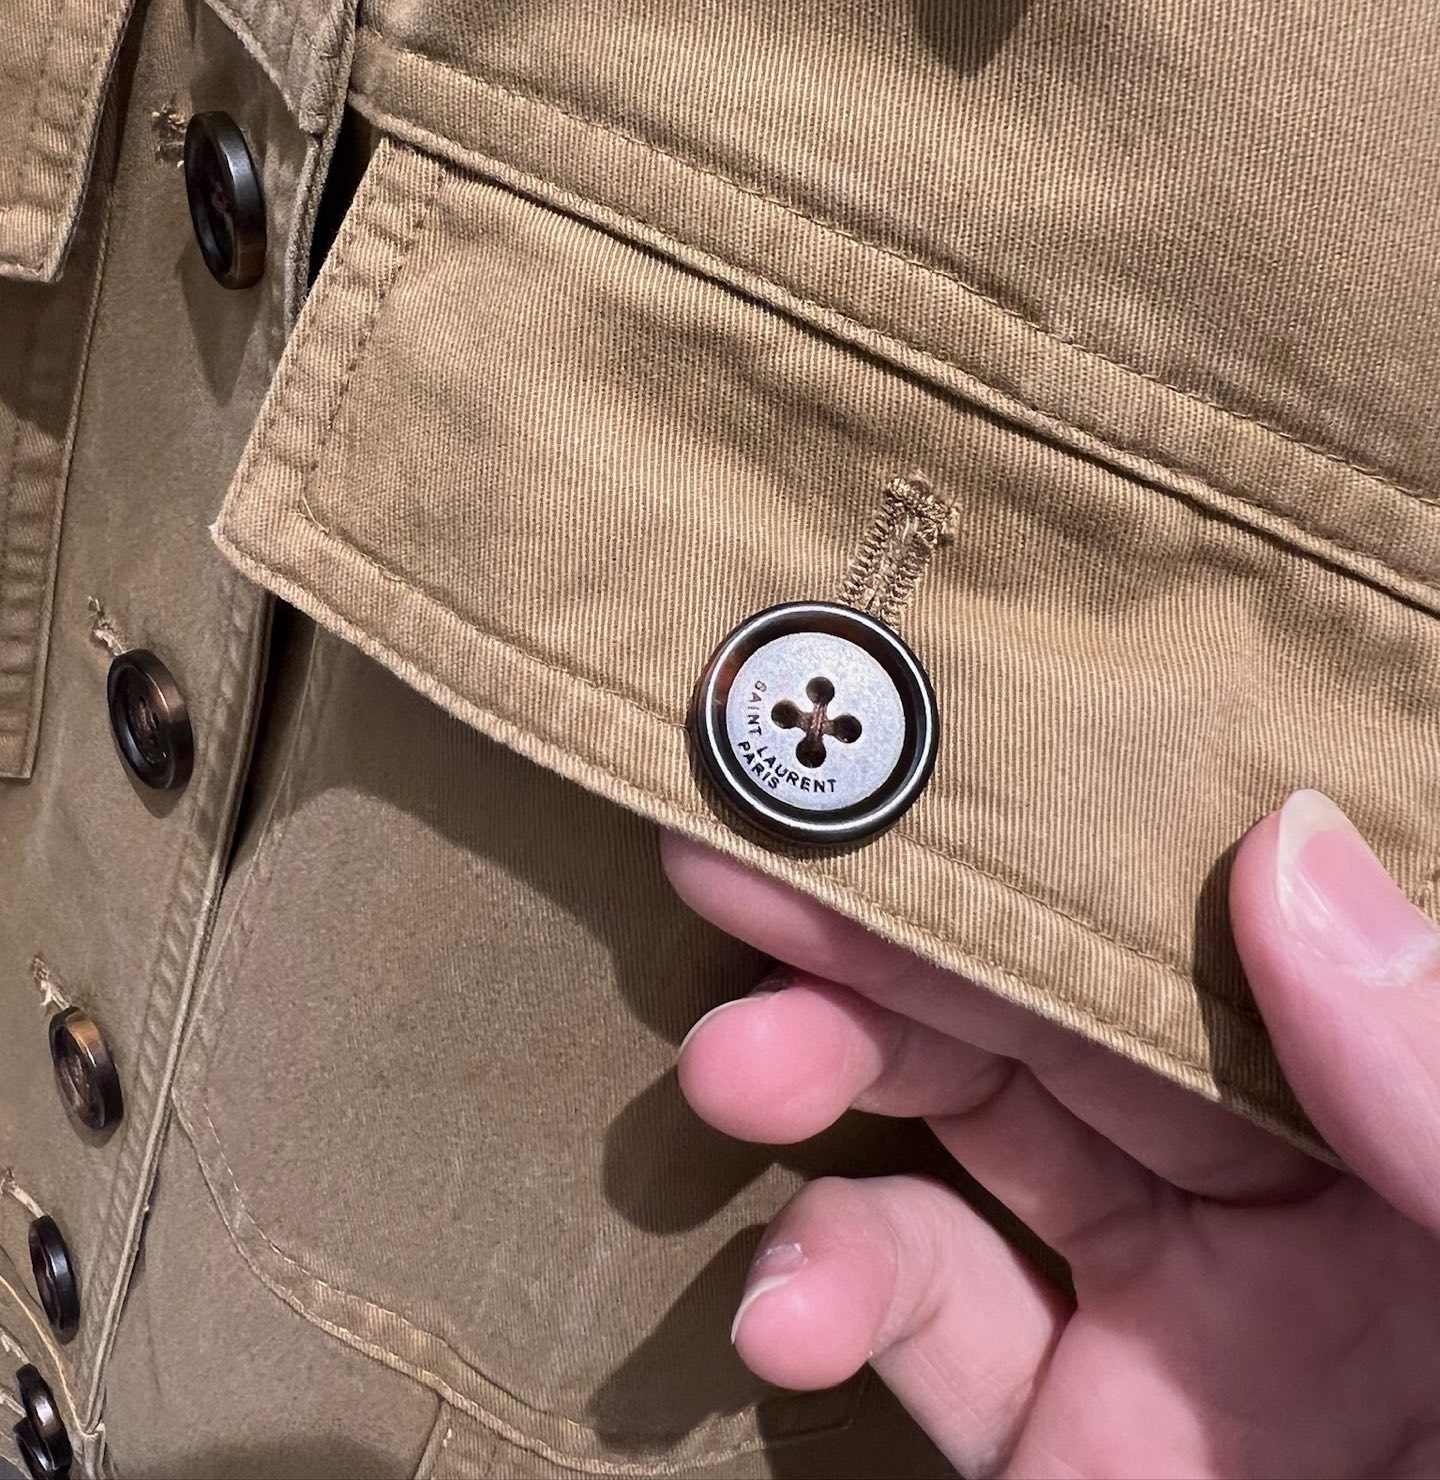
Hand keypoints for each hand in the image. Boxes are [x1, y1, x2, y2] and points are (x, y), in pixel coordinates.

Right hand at [661, 791, 1439, 1477]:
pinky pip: (922, 1332)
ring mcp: (1166, 1330)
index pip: (1218, 928)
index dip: (1060, 832)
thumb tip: (1289, 843)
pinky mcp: (1067, 1454)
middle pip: (1053, 1018)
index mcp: (1404, 1121)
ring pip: (957, 1146)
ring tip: (732, 1074)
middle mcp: (1284, 1201)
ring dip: (823, 1089)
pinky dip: (821, 1293)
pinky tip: (772, 1315)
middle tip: (737, 874)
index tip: (908, 745)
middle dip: (892, 941)